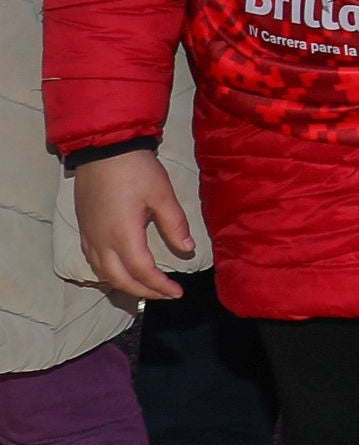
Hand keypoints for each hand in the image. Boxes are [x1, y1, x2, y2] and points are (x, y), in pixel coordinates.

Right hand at [71, 152, 195, 303]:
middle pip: (119, 280)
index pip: (142, 271)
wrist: (103, 150)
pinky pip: (93, 262)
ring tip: (147, 288)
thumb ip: (175, 225)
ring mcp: (89, 236)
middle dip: (143, 292)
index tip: (178, 292)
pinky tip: (122, 272)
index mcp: (123, 234)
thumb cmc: (136, 170)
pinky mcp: (84, 230)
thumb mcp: (162, 195)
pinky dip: (109, 274)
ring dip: (124, 285)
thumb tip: (187, 250)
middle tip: (165, 295)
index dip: (160, 286)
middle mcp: (101, 241)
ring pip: (103, 274)